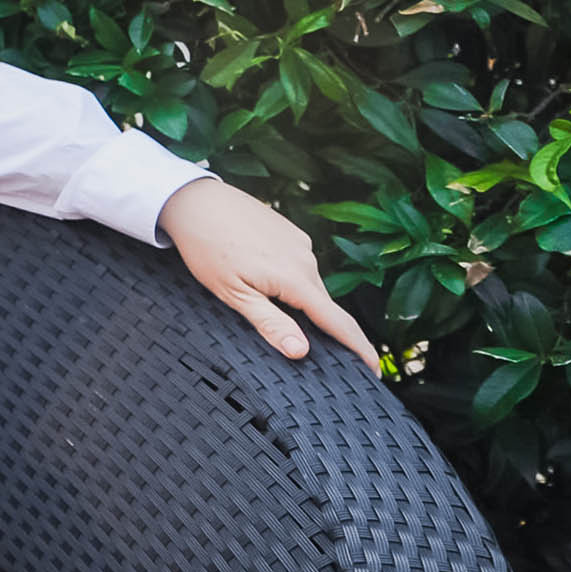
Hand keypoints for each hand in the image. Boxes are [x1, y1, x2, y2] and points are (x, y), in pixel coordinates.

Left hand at [161, 176, 380, 372]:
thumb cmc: (207, 249)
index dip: (358, 348)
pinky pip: (298, 265)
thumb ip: (270, 323)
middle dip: (320, 328)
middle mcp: (305, 257)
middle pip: (321, 305)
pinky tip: (260, 275)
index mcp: (295, 278)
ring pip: (307, 285)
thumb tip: (301, 352)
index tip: (375, 370)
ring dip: (297, 301)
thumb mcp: (233, 294)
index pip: (337, 322)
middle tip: (305, 349)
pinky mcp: (290, 231)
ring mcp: (299, 241)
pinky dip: (289, 280)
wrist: (195, 201)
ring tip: (262, 300)